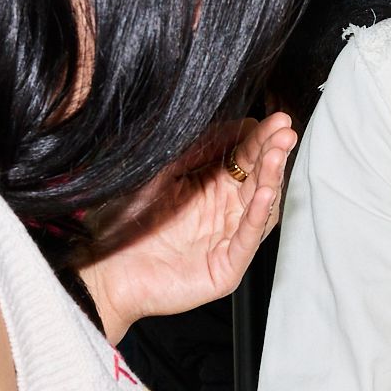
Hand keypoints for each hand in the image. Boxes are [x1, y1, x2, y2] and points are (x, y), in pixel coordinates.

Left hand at [78, 114, 296, 342]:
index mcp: (211, 189)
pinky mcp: (225, 267)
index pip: (244, 160)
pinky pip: (247, 239)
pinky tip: (265, 193)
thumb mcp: (160, 175)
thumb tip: (235, 124)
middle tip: (286, 130)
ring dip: (270, 179)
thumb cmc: (127, 225)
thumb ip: (195, 150)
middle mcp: (225, 213)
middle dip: (273, 153)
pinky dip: (257, 216)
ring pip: (259, 207)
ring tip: (277, 154)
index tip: (275, 119)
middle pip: (257, 179)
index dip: (259, 139)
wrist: (104, 270)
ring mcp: (228, 241)